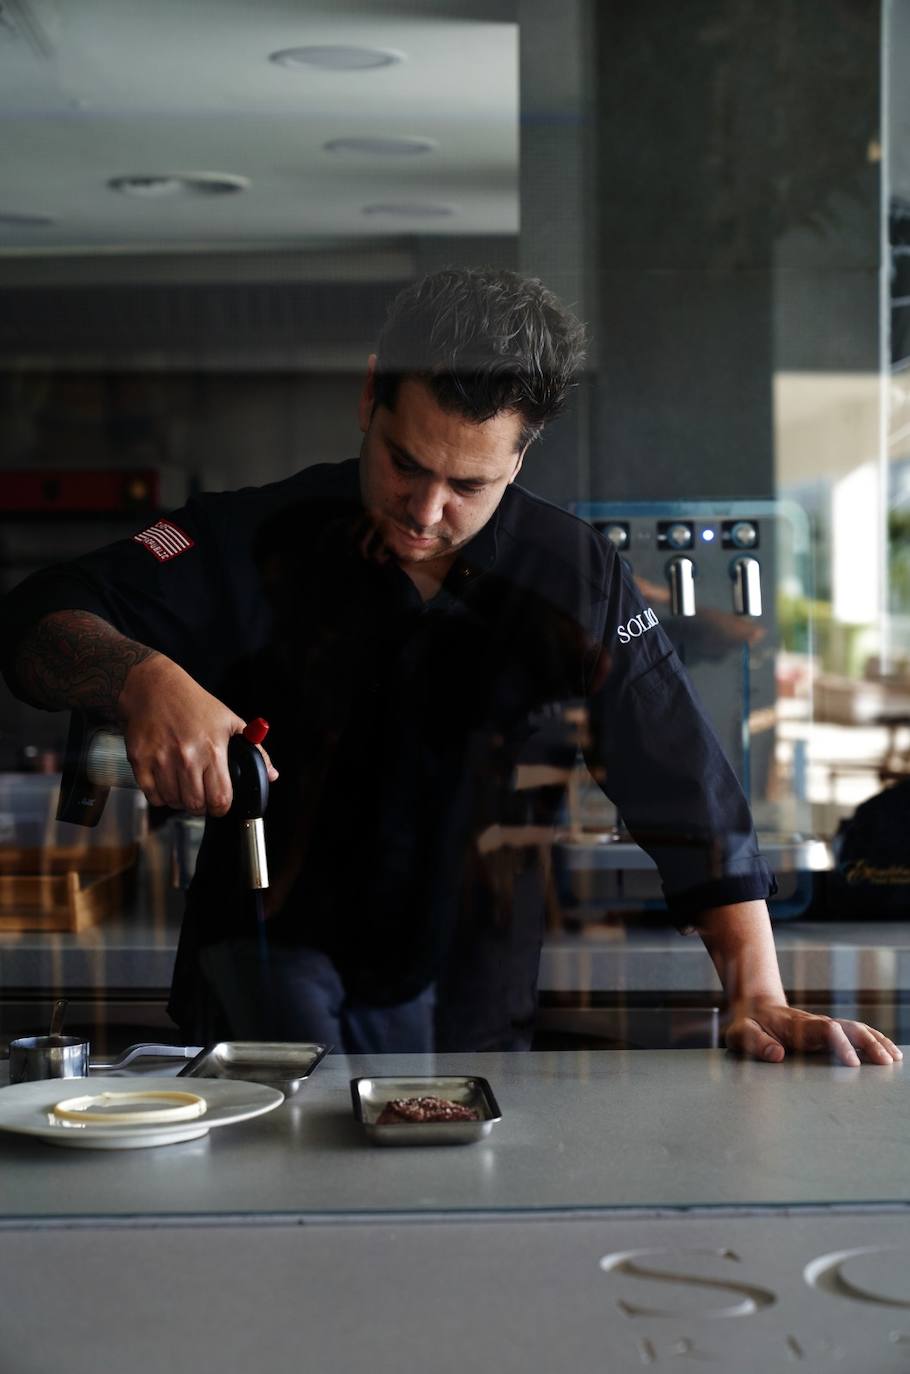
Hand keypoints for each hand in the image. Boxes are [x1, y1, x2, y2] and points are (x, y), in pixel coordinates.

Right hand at [117, 654, 277, 815]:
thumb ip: (255, 751)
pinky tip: (167, 782)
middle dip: (202, 806)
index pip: (220, 798)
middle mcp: (186, 757)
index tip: (220, 804)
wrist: (153, 687)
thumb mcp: (230, 721)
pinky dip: (161, 796)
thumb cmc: (193, 703)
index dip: (222, 807)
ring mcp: (161, 760)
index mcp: (212, 749)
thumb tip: (272, 775)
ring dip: (181, 800)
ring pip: (174, 802)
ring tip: (184, 786)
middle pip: (196, 805)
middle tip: (202, 796)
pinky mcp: (140, 761)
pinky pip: (152, 796)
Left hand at [725, 1002, 902, 1067]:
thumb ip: (756, 1042)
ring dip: (876, 1042)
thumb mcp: (742, 1033)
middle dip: (868, 1044)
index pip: (825, 1030)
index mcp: (797, 1026)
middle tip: (885, 1063)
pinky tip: (890, 1052)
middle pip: (848, 1028)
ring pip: (856, 1029)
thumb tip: (777, 1055)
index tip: (852, 1064)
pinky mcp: (830, 1031)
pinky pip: (857, 1032)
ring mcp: (825, 1025)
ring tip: (894, 1059)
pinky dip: (874, 1039)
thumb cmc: (748, 1024)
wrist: (754, 1007)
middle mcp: (816, 1023)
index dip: (840, 1044)